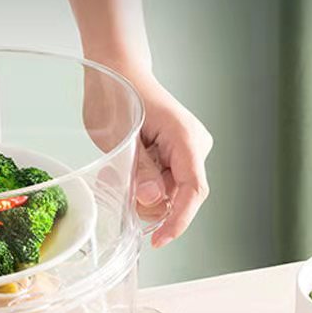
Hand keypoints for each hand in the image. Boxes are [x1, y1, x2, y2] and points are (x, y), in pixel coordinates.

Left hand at [132, 72, 212, 246]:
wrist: (118, 71)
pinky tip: (125, 170)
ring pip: (167, 193)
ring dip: (141, 193)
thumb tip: (154, 200)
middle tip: (119, 185)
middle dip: (149, 203)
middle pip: (179, 196)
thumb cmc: (119, 95)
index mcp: (186, 139)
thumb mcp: (123, 137)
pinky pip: (161, 183)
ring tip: (117, 171)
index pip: (193, 191)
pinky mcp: (175, 155)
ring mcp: (186, 151)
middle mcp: (194, 146)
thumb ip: (141, 170)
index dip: (178, 221)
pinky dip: (141, 185)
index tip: (158, 240)